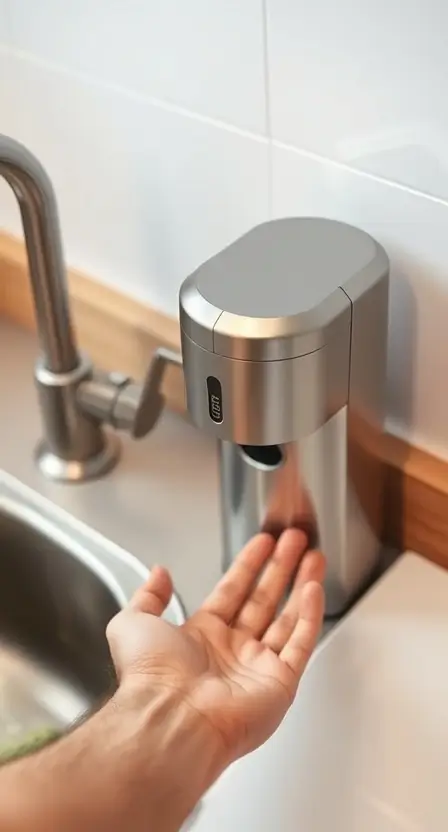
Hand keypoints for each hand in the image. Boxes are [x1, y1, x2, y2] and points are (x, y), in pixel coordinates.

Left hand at [107, 530, 324, 762]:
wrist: (170, 715)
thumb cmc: (151, 676)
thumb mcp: (132, 622)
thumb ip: (148, 595)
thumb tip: (158, 573)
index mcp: (201, 637)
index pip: (233, 591)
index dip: (249, 565)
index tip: (263, 543)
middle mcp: (232, 652)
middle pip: (264, 600)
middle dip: (280, 568)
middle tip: (294, 542)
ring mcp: (257, 668)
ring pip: (287, 618)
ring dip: (301, 585)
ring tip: (313, 557)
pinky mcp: (279, 684)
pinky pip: (301, 644)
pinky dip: (310, 616)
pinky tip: (314, 589)